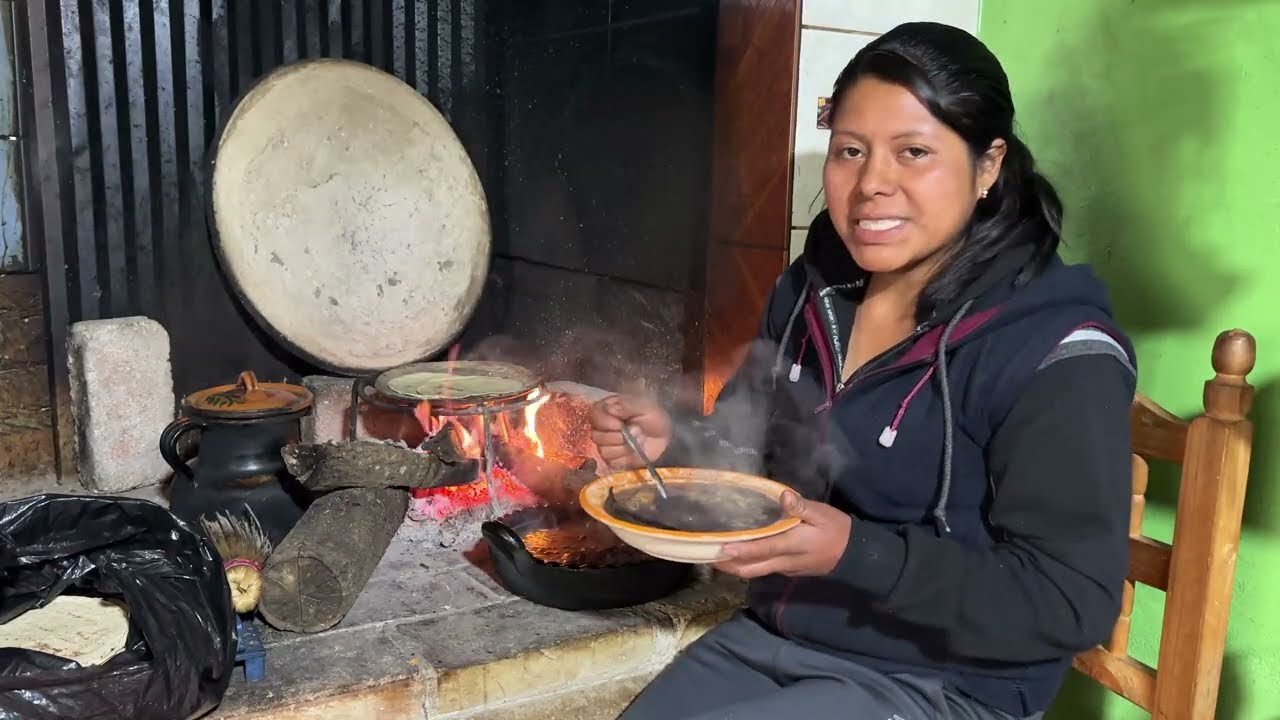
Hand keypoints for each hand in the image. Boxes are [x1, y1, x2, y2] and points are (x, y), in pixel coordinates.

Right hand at [589, 394, 672, 468]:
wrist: (664, 436)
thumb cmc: (654, 418)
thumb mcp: (644, 407)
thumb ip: (627, 406)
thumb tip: (610, 409)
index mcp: (607, 409)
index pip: (594, 415)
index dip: (605, 422)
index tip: (620, 424)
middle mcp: (602, 427)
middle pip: (596, 435)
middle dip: (617, 437)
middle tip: (635, 432)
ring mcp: (606, 444)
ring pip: (603, 450)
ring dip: (623, 447)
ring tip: (637, 440)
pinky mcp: (612, 458)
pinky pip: (610, 461)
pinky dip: (624, 457)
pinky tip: (634, 450)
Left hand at [712, 491, 851, 577]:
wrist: (854, 555)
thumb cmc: (837, 530)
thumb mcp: (823, 514)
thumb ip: (802, 507)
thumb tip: (783, 497)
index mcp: (793, 544)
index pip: (762, 549)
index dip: (741, 551)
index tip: (721, 549)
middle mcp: (785, 561)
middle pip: (752, 568)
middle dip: (728, 566)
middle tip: (707, 556)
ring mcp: (786, 568)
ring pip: (755, 572)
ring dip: (735, 567)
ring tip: (716, 557)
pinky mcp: (788, 570)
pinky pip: (763, 569)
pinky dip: (748, 564)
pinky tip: (738, 555)